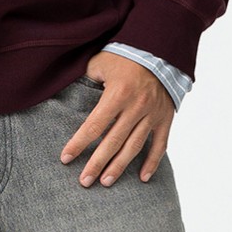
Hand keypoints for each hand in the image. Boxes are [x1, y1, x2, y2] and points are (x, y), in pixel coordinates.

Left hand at [59, 52, 173, 184]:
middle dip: (96, 163)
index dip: (79, 144)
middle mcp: (136, 107)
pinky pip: (160, 145)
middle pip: (113, 142)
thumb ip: (85, 79)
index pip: (94, 125)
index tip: (66, 159)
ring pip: (134, 147)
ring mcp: (152, 114)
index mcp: (118, 94)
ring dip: (119, 167)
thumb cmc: (125, 55)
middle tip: (84, 181)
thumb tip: (68, 92)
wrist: (160, 49)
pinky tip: (143, 178)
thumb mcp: (100, 62)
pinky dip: (153, 162)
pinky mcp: (165, 118)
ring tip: (106, 182)